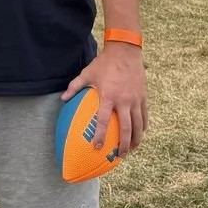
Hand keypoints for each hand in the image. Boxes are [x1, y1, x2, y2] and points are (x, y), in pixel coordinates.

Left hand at [62, 42, 146, 156]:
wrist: (125, 51)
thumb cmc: (104, 63)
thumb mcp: (87, 73)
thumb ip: (74, 87)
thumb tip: (63, 98)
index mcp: (108, 96)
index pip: (103, 121)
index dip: (100, 135)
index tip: (97, 147)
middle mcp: (124, 101)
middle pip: (126, 129)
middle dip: (123, 145)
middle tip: (119, 156)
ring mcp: (136, 100)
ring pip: (138, 125)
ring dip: (136, 140)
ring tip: (131, 150)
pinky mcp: (143, 97)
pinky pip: (144, 116)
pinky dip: (143, 127)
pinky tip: (140, 133)